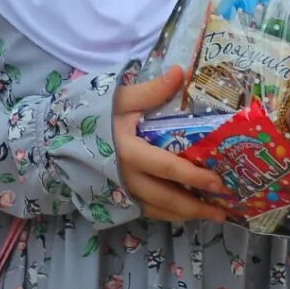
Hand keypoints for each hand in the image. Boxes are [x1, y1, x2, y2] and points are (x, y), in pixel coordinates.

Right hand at [112, 67, 231, 224]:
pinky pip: (149, 211)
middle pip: (167, 197)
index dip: (194, 177)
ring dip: (187, 215)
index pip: (167, 167)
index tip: (218, 182)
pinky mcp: (122, 198)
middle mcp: (127, 177)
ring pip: (159, 209)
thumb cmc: (98, 116)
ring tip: (213, 215)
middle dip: (197, 206)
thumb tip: (179, 73)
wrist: (65, 138)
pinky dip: (170, 215)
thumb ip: (151, 90)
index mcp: (129, 152)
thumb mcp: (120, 98)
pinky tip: (188, 212)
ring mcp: (124, 191)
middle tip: (224, 210)